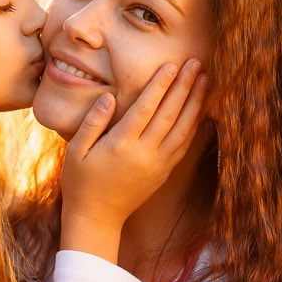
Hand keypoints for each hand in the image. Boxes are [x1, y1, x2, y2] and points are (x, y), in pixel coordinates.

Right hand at [59, 59, 208, 254]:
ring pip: (183, 128)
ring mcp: (158, 164)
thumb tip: (109, 97)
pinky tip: (200, 109)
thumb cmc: (80, 182)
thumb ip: (93, 122)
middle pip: (170, 113)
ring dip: (196, 102)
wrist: (96, 218)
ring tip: (206, 80)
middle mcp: (144, 153)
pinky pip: (184, 144)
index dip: (160, 84)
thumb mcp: (75, 151)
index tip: (172, 65)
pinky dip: (194, 125)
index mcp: (121, 144)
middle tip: (196, 63)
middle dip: (184, 86)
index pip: (146, 107)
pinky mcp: (164, 172)